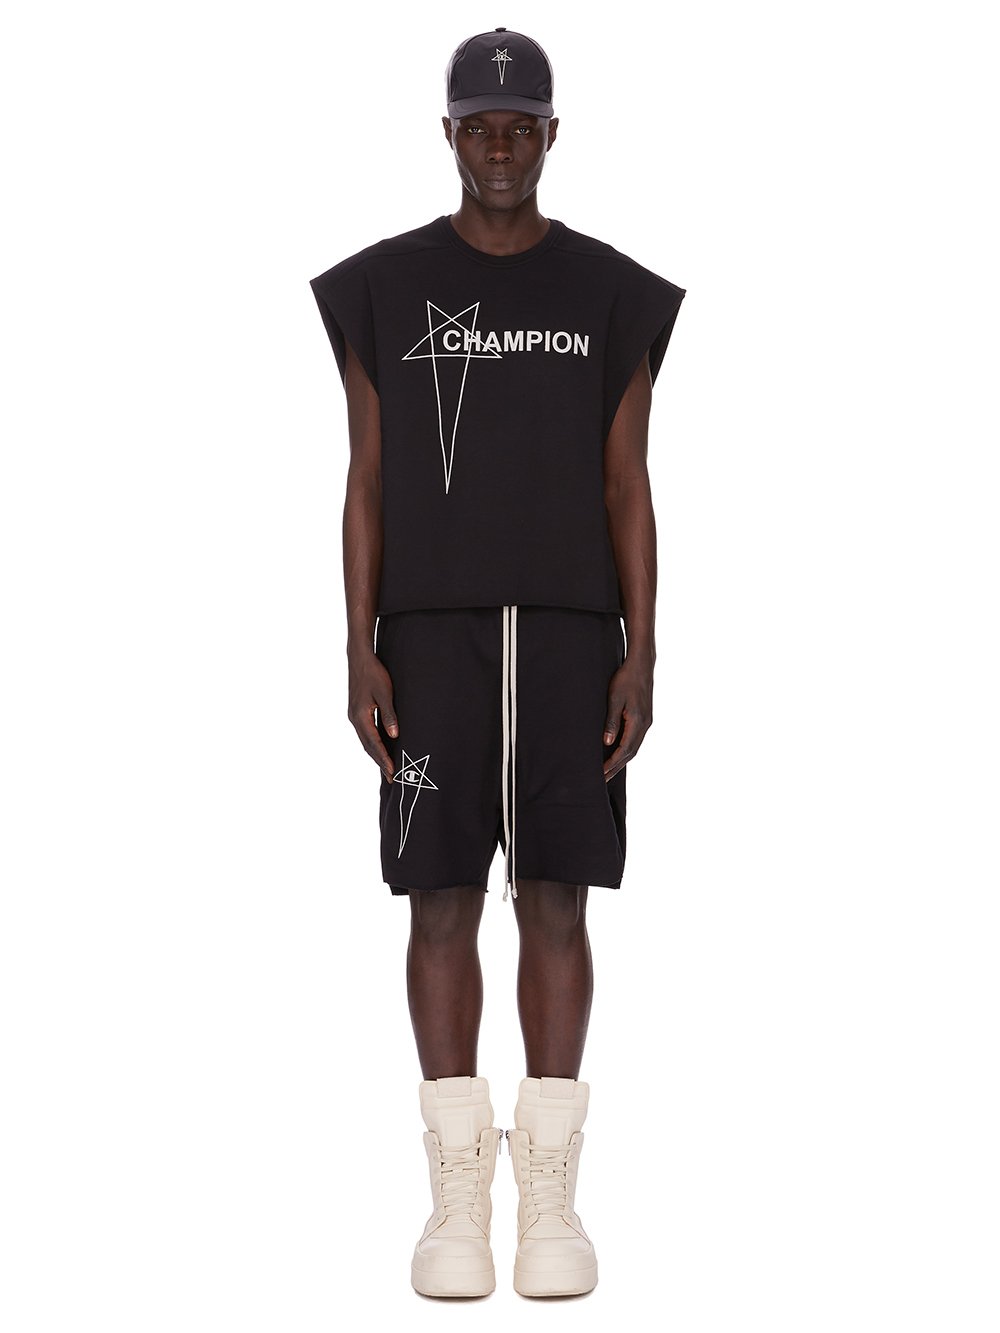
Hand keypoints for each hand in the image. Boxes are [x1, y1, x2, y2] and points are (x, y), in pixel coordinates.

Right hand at [348, 646, 398, 782]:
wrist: (359, 658)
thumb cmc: (374, 673)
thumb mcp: (384, 693)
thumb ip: (389, 714)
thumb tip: (394, 735)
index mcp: (360, 716)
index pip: (374, 744)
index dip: (384, 759)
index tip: (393, 772)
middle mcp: (355, 719)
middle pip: (368, 746)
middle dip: (380, 762)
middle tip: (392, 777)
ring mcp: (354, 716)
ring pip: (366, 741)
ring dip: (376, 754)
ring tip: (387, 767)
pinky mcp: (357, 712)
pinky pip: (365, 733)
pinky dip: (373, 744)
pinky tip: (381, 747)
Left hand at [602, 655, 652, 781]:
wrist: (641, 665)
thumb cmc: (625, 679)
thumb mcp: (614, 699)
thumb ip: (611, 722)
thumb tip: (607, 743)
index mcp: (638, 722)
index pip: (624, 750)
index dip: (612, 763)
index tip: (601, 773)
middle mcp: (645, 725)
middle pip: (631, 753)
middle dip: (616, 767)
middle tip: (603, 779)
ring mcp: (646, 722)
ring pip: (634, 747)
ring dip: (622, 760)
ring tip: (609, 770)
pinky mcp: (645, 718)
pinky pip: (635, 739)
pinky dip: (626, 750)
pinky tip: (618, 753)